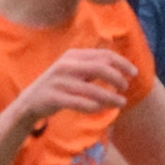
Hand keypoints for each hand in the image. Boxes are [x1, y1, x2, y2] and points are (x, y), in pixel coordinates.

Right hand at [8, 48, 134, 125]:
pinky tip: (101, 109)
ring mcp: (59, 81)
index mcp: (73, 55)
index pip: (103, 55)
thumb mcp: (74, 70)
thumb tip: (120, 67)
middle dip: (117, 77)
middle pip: (100, 67)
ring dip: (110, 97)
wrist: (30, 101)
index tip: (134, 73)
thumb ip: (93, 66)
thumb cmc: (60, 86)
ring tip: (121, 103)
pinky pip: (79, 103)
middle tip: (126, 87)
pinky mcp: (53, 98)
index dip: (122, 63)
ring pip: (91, 89)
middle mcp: (66, 65)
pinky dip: (93, 107)